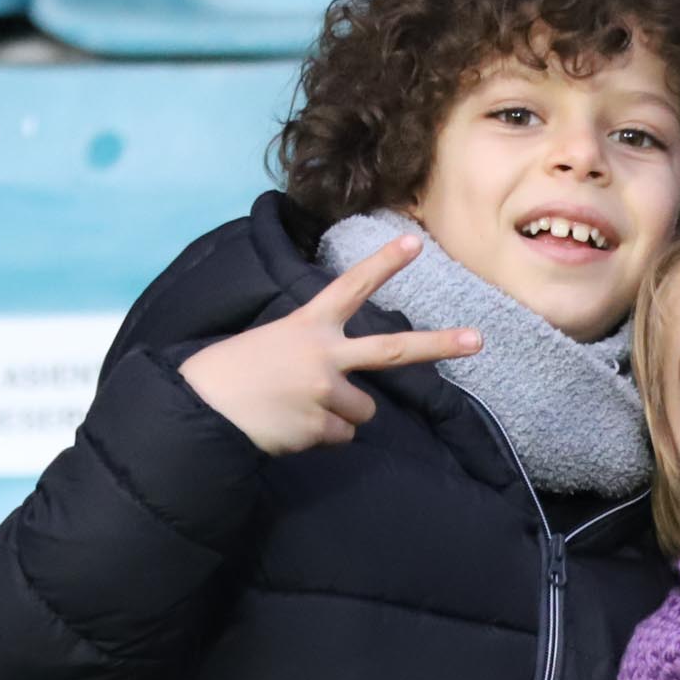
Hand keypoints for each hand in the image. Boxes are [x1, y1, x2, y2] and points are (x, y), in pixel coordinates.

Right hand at [179, 234, 481, 454]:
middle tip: (478, 339)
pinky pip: (341, 438)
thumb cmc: (232, 375)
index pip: (351, 287)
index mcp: (307, 325)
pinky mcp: (320, 427)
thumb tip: (345, 386)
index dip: (383, 264)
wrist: (201, 410)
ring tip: (298, 408)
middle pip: (394, 350)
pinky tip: (289, 427)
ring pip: (363, 412)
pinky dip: (320, 438)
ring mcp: (325, 392)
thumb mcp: (271, 343)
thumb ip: (313, 351)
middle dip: (439, 344)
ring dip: (339, 416)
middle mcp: (323, 354)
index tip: (415, 241)